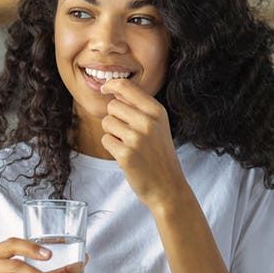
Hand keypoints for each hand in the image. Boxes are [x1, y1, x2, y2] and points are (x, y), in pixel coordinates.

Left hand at [100, 78, 187, 208]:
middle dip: (115, 117)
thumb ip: (140, 107)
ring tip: (128, 144)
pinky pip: (105, 140)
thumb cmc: (160, 155)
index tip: (105, 89)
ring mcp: (136, 138)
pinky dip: (111, 147)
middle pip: (113, 106)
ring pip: (107, 122)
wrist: (168, 187)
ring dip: (112, 133)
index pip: (127, 87)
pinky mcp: (125, 155)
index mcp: (157, 111)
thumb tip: (115, 90)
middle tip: (127, 133)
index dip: (111, 85)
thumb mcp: (159, 125)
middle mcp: (148, 122)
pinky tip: (125, 155)